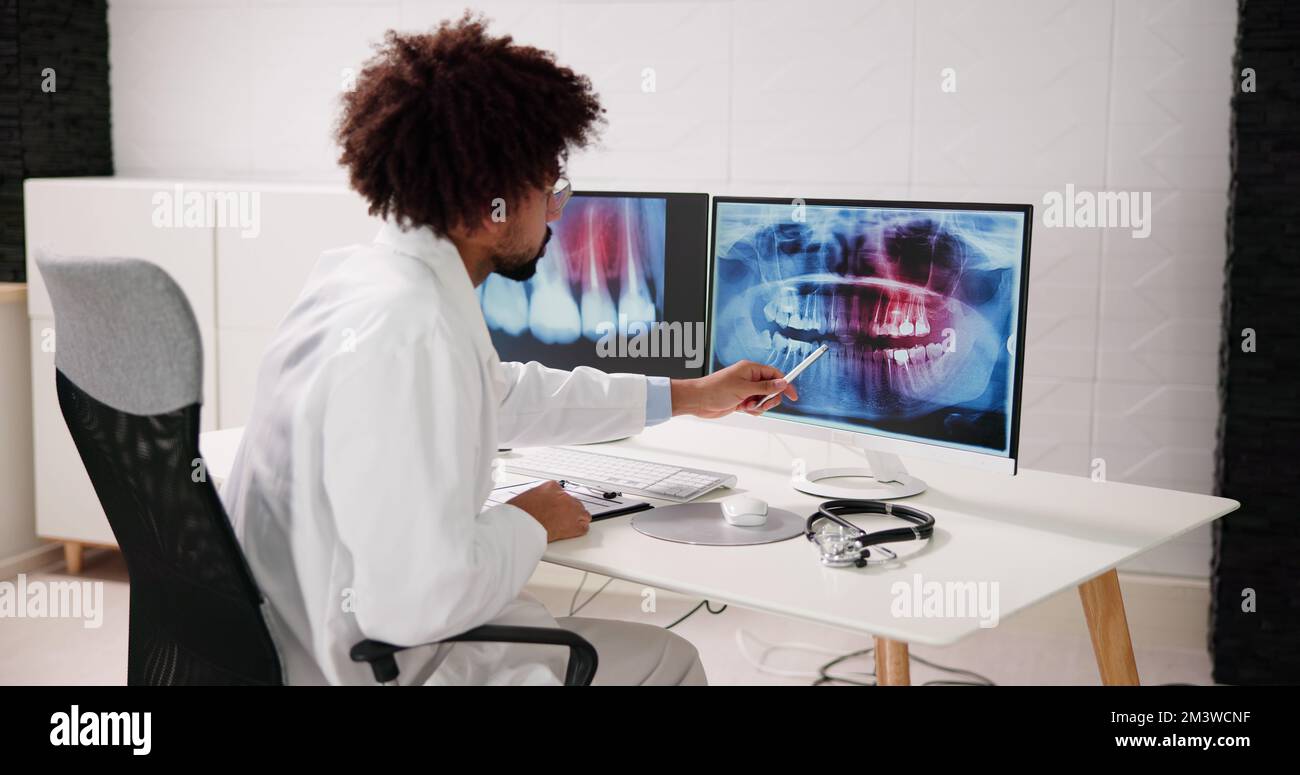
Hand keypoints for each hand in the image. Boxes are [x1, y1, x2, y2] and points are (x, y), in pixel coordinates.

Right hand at [507, 480, 590, 541]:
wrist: (522, 524)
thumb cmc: (520, 513)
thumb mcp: (525, 497)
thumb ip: (535, 498)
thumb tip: (534, 503)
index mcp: (552, 487)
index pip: (562, 493)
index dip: (559, 503)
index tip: (555, 508)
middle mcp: (564, 497)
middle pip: (574, 503)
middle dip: (568, 510)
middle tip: (559, 518)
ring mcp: (572, 511)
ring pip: (582, 514)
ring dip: (576, 519)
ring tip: (566, 525)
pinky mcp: (574, 526)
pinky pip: (583, 528)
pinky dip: (578, 531)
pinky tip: (571, 532)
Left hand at [670, 360, 797, 418]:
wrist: (698, 400)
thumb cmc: (715, 389)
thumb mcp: (743, 388)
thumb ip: (764, 387)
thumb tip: (782, 383)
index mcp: (750, 369)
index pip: (775, 374)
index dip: (785, 384)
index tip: (793, 395)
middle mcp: (749, 378)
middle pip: (772, 389)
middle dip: (769, 399)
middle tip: (761, 404)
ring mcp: (746, 389)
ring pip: (764, 399)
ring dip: (759, 406)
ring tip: (747, 406)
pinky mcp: (741, 400)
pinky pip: (755, 406)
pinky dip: (752, 410)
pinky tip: (743, 409)